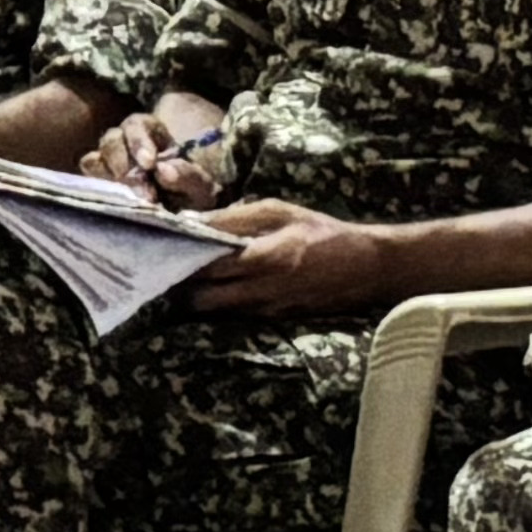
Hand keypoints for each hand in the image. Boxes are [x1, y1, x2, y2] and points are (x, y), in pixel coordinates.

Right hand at [89, 107, 224, 202]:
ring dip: (109, 180)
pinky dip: (96, 190)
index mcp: (152, 134)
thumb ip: (188, 177)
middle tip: (143, 193)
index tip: (149, 164)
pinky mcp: (97, 185)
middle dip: (124, 164)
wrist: (183, 215)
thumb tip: (163, 171)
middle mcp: (125, 144)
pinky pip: (87, 182)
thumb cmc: (193, 195)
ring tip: (129, 200)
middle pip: (111, 140)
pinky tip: (115, 204)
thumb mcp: (201, 187)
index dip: (139, 141)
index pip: (138, 125)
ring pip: (93, 160)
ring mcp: (107, 165)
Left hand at [187, 196, 390, 321]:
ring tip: (191, 275)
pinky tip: (217, 286)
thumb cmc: (321, 232)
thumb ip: (234, 218)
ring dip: (197, 296)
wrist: (367, 267)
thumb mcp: (280, 211)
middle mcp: (261, 290)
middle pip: (200, 299)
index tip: (164, 245)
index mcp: (262, 258)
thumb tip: (191, 220)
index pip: (205, 266)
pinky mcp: (272, 320)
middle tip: (174, 264)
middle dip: (181, 284)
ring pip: (213, 312)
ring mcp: (266, 310)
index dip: (180, 258)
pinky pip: (233, 315)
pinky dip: (219, 303)